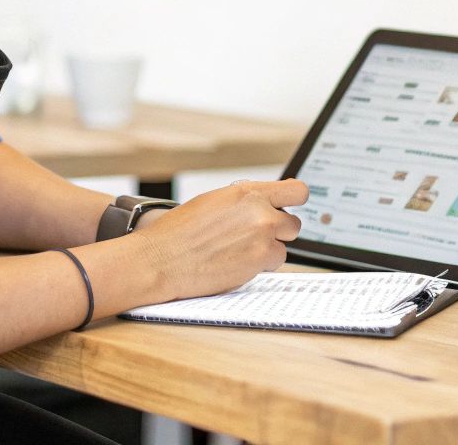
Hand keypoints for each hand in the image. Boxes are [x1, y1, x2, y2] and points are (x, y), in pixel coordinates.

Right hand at [129, 178, 308, 299]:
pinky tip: (235, 264)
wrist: (161, 259)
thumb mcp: (214, 202)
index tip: (288, 208)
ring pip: (284, 247)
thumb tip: (265, 204)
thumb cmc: (179, 232)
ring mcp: (262, 237)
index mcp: (247, 192)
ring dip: (267, 251)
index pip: (296, 191)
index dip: (294, 202)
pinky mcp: (259, 261)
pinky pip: (273, 265)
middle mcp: (259, 212)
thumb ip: (245, 202)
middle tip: (255, 238)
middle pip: (294, 224)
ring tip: (238, 253)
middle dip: (278, 232)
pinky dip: (258, 267)